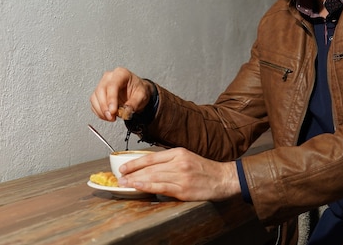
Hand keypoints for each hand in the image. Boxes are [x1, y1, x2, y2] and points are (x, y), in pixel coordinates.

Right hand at [90, 67, 153, 121]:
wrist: (136, 91)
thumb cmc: (138, 90)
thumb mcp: (142, 96)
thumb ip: (134, 104)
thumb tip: (125, 112)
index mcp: (121, 74)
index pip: (112, 85)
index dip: (111, 99)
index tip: (113, 111)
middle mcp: (109, 77)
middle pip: (100, 91)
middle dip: (104, 107)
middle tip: (111, 117)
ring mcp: (102, 84)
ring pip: (95, 98)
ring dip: (101, 111)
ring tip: (111, 118)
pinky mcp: (98, 93)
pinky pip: (94, 103)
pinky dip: (99, 112)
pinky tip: (107, 116)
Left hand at [118, 148, 240, 200]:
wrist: (223, 178)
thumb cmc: (204, 170)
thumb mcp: (187, 158)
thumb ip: (170, 161)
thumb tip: (150, 166)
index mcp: (178, 152)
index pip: (152, 156)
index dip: (135, 162)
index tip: (124, 167)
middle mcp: (179, 162)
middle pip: (150, 167)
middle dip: (132, 172)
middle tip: (119, 177)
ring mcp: (181, 176)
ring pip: (153, 177)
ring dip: (136, 181)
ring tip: (124, 184)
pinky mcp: (184, 189)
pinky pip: (161, 187)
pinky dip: (147, 187)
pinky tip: (138, 187)